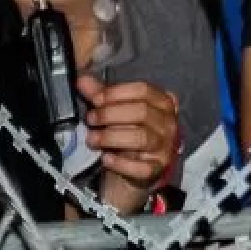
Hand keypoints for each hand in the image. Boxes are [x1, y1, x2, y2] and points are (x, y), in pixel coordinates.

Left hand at [79, 74, 179, 212]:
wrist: (134, 168)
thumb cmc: (126, 132)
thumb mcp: (115, 111)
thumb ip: (101, 94)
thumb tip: (82, 79)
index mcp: (163, 103)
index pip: (143, 90)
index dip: (116, 93)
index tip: (96, 99)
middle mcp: (168, 124)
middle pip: (142, 112)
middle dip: (111, 114)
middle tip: (91, 119)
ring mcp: (165, 148)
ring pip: (141, 138)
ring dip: (111, 137)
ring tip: (92, 139)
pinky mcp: (157, 170)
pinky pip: (141, 167)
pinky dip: (121, 163)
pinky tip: (106, 159)